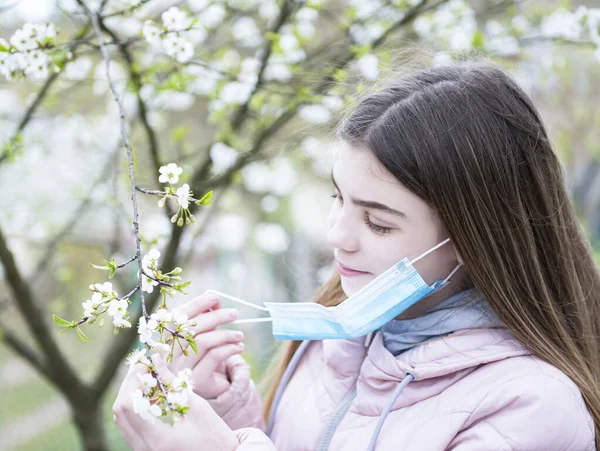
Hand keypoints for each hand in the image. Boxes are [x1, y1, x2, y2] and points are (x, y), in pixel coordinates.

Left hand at [112, 357, 239, 450]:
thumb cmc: (216, 437)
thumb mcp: (198, 407)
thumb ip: (173, 384)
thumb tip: (156, 360)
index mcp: (158, 440)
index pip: (130, 405)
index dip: (133, 380)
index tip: (145, 363)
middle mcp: (144, 450)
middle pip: (120, 413)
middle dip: (129, 385)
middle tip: (143, 367)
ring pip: (122, 420)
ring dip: (131, 396)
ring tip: (147, 379)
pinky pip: (130, 427)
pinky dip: (136, 408)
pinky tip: (150, 395)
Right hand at [162, 290, 244, 398]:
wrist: (212, 389)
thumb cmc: (206, 357)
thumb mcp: (206, 334)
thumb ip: (207, 316)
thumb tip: (214, 298)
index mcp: (166, 340)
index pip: (176, 317)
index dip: (195, 304)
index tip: (214, 296)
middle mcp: (168, 355)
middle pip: (190, 328)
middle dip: (215, 317)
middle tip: (234, 313)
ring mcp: (179, 370)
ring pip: (202, 341)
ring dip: (225, 334)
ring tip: (239, 335)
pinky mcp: (195, 381)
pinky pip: (213, 356)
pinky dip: (229, 348)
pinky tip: (238, 347)